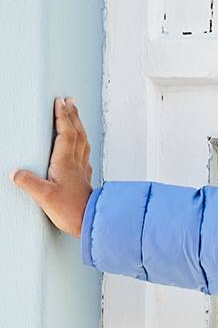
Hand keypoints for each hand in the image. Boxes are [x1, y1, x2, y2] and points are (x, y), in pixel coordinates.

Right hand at [9, 96, 93, 236]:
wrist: (92, 226)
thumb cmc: (72, 213)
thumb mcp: (45, 197)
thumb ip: (29, 182)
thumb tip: (15, 172)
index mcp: (65, 163)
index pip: (66, 133)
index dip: (62, 116)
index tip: (60, 102)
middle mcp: (76, 165)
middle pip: (77, 134)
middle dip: (73, 115)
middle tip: (70, 101)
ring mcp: (82, 173)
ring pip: (83, 143)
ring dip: (79, 127)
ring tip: (76, 117)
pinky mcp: (84, 182)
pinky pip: (85, 156)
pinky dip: (82, 146)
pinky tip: (81, 148)